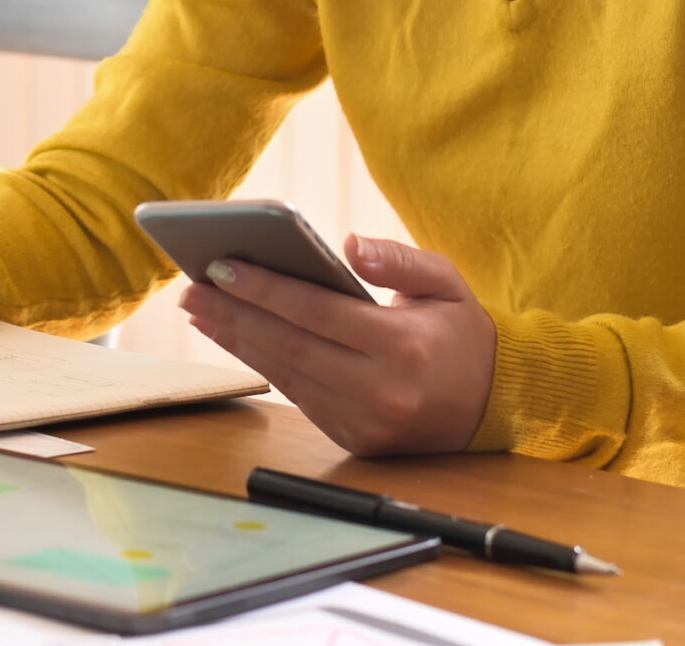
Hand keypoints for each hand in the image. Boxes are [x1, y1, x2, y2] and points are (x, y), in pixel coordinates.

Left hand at [179, 234, 494, 456]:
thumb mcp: (446, 282)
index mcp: (401, 347)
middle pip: (289, 345)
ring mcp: (365, 422)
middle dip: (233, 315)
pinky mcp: (354, 440)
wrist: (495, 405)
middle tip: (190, 289)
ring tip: (200, 310)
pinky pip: (299, 397)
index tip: (219, 266)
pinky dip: (263, 365)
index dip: (264, 288)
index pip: (316, 311)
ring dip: (237, 341)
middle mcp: (379, 391)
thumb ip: (398, 259)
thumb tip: (349, 244)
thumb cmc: (462, 333)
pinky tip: (237, 339)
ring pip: (286, 375)